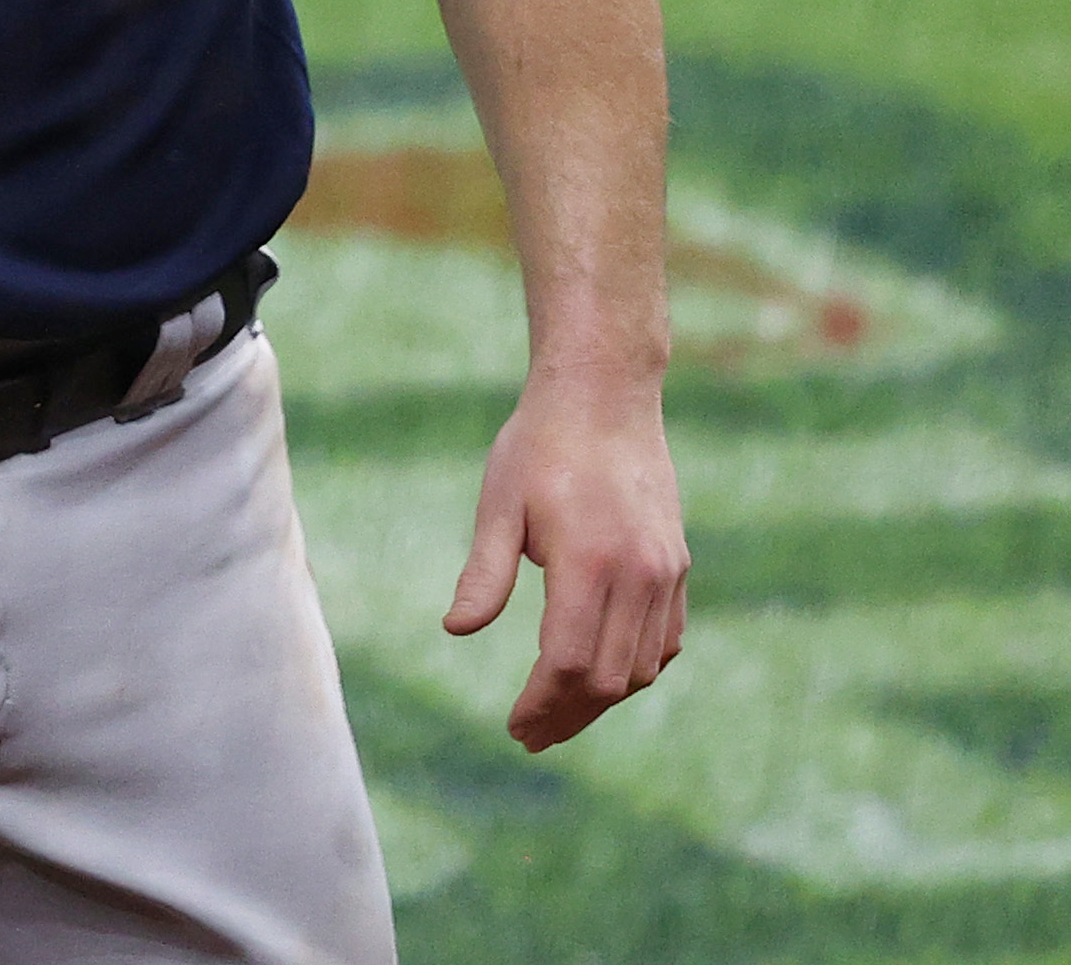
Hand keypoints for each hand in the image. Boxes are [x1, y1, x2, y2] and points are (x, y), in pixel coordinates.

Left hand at [445, 376, 688, 749]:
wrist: (604, 399)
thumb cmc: (538, 447)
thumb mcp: (498, 505)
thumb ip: (485, 573)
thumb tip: (456, 630)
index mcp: (588, 561)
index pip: (569, 662)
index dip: (542, 704)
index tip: (515, 726)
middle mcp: (638, 574)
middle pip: (610, 678)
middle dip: (568, 715)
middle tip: (528, 735)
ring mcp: (665, 572)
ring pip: (643, 667)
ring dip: (602, 700)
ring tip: (558, 715)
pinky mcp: (677, 566)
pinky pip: (665, 640)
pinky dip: (636, 669)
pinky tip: (601, 679)